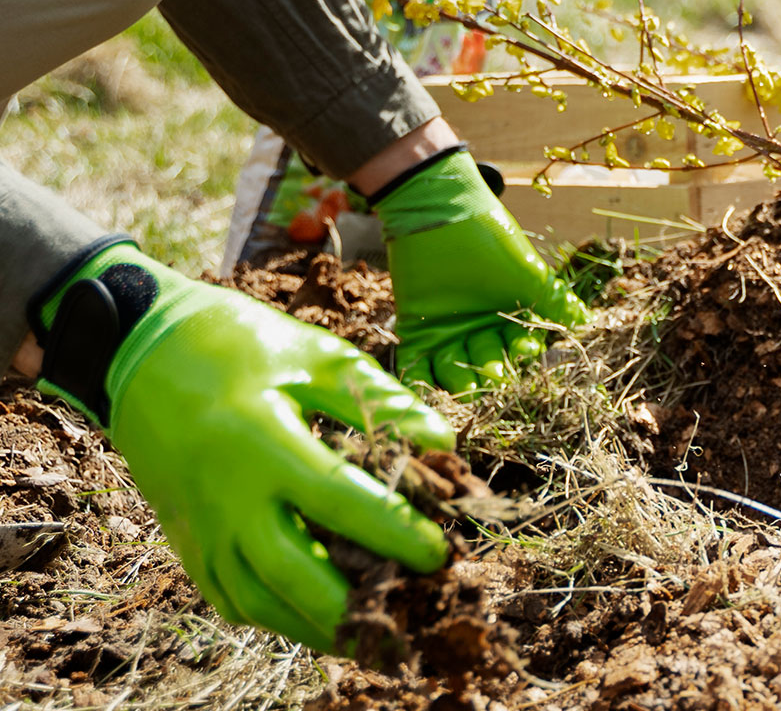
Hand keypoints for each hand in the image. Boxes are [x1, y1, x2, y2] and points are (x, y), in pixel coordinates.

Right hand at [32, 243, 451, 650]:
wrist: (143, 354)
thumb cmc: (241, 347)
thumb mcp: (317, 356)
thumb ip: (382, 401)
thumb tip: (443, 444)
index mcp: (262, 443)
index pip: (339, 503)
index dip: (393, 533)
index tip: (438, 553)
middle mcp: (226, 496)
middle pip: (293, 574)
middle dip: (358, 600)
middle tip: (413, 602)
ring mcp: (201, 527)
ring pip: (260, 602)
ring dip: (320, 624)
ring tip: (377, 627)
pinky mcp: (187, 544)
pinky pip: (232, 600)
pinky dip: (279, 617)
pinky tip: (322, 615)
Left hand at [372, 148, 588, 392]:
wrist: (444, 216)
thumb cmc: (493, 244)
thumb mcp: (530, 276)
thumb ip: (556, 303)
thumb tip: (587, 322)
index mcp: (510, 316)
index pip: (522, 344)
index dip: (525, 349)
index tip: (527, 348)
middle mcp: (480, 328)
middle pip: (490, 361)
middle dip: (492, 370)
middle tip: (493, 373)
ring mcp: (448, 331)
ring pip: (456, 369)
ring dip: (460, 380)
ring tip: (464, 385)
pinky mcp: (417, 330)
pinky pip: (418, 365)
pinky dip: (421, 379)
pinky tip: (426, 388)